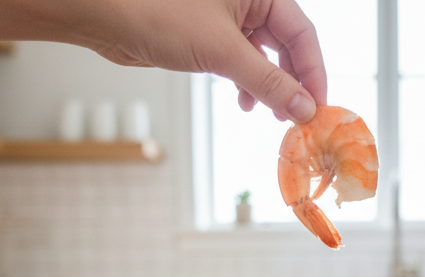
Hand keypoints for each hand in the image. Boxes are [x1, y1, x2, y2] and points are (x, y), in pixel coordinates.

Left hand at [91, 0, 326, 122]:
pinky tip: (244, 102)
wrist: (108, 16)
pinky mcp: (208, 36)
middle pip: (286, 46)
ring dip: (269, 88)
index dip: (313, 72)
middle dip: (291, 83)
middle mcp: (247, 1)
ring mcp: (227, 18)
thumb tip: (304, 108)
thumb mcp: (223, 52)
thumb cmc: (159, 14)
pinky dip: (246, 84)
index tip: (316, 107)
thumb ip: (269, 82)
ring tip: (269, 114)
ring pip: (263, 56)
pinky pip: (241, 62)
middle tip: (295, 117)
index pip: (302, 33)